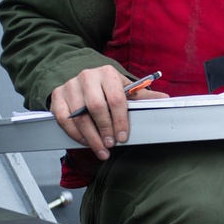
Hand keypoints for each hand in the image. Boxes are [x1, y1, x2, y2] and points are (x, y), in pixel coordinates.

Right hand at [49, 66, 167, 159]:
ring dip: (90, 136)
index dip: (120, 121)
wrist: (81, 78)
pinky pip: (63, 118)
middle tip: (111, 145)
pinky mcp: (57, 96)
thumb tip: (166, 100)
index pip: (116, 99)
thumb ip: (143, 96)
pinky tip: (85, 142)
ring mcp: (70, 86)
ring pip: (78, 115)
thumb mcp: (125, 88)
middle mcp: (87, 77)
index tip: (122, 137)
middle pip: (96, 107)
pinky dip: (74, 133)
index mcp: (108, 74)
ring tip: (100, 149)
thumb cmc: (107, 87)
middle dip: (105, 129)